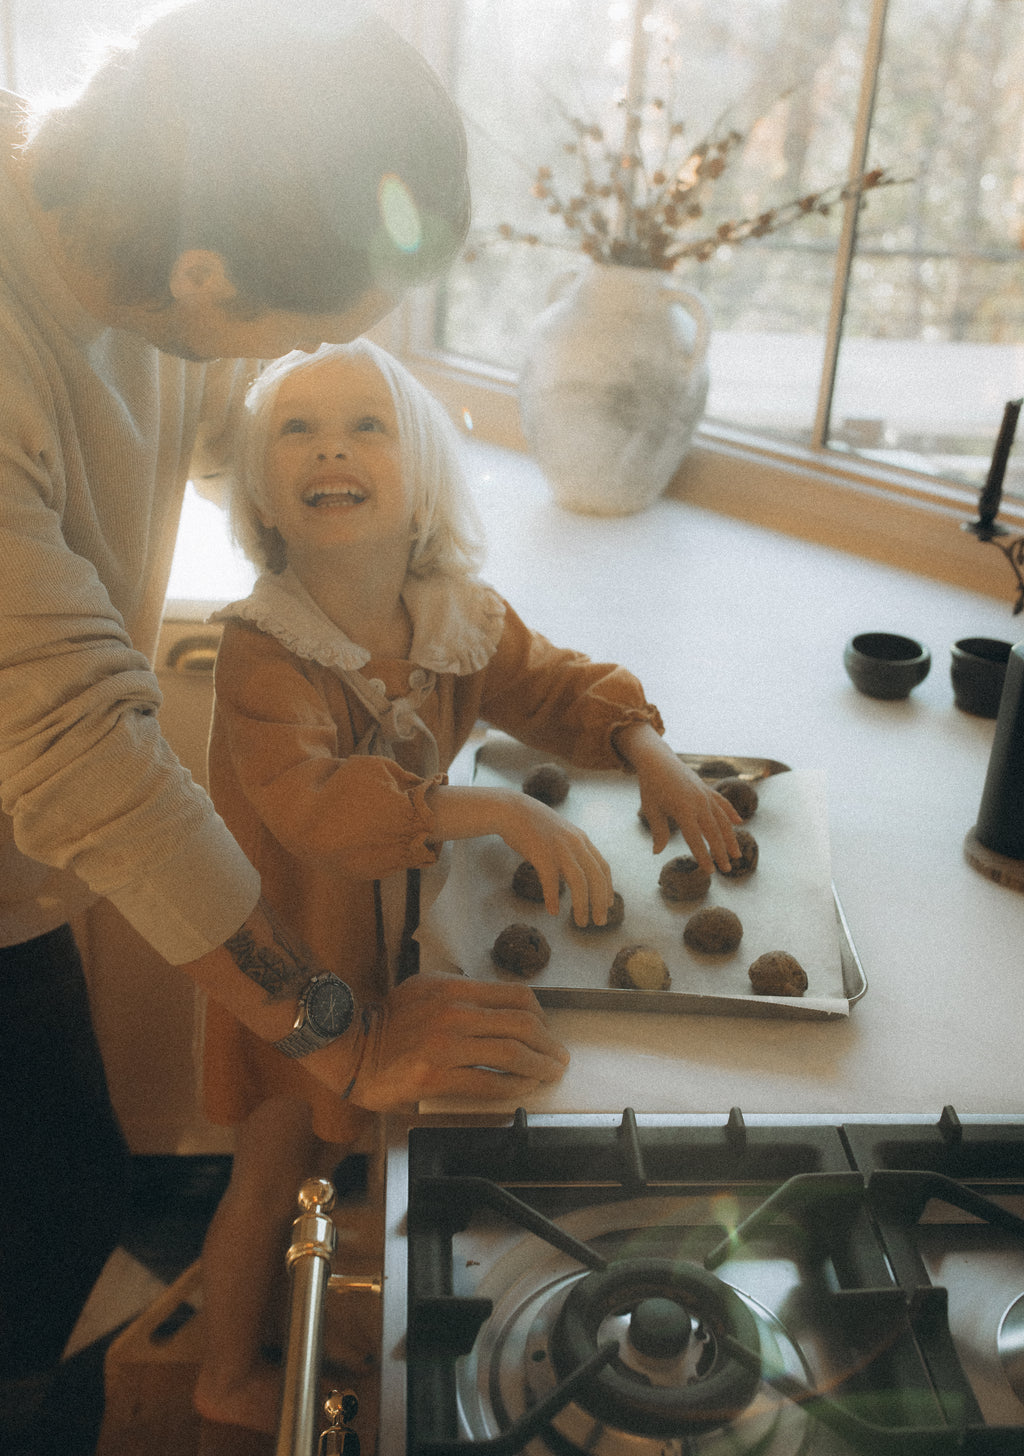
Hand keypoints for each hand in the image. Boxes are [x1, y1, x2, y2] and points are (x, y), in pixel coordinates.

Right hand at [344, 974, 570, 1108]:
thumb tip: (501, 1010)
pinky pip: (488, 1083)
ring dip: (539, 1066)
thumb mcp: (426, 989)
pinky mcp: (436, 1076)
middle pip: (522, 1024)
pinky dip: (514, 1086)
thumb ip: (462, 994)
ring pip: (511, 1054)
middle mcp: (454, 1011)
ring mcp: (446, 1044)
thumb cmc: (388, 1021)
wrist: (350, 1049)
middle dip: (549, 1043)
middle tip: (560, 1057)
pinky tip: (524, 1088)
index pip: (516, 996)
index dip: (542, 1016)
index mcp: (454, 987)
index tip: (547, 1030)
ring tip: (550, 1074)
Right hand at [428, 783, 613, 926]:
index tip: (608, 905)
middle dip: (600, 902)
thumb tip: (576, 874)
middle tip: (599, 922)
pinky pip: (552, 882)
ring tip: (581, 922)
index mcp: (581, 839)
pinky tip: (552, 911)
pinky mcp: (542, 855)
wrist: (511, 810)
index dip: (607, 888)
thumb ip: (571, 850)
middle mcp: (575, 844)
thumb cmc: (533, 825)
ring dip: (582, 905)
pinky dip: (554, 898)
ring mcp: (559, 849)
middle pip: (596, 877)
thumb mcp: (560, 834)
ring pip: (579, 882)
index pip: (603, 867)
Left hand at [616, 723, 740, 871]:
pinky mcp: (707, 789)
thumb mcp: (651, 809)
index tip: (709, 871)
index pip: (695, 839)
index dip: (703, 856)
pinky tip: (739, 823)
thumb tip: (656, 852)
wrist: (657, 760)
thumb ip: (658, 831)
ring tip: (736, 854)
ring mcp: (705, 795)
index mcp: (683, 810)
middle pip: (713, 832)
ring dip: (730, 838)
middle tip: (726, 869)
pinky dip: (731, 813)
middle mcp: (698, 803)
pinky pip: (722, 803)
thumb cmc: (651, 787)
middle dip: (721, 852)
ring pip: (723, 820)